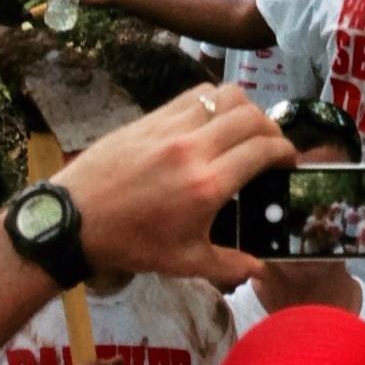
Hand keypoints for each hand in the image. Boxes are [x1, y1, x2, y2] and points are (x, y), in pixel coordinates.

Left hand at [60, 85, 290, 286]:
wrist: (76, 219)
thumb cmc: (131, 243)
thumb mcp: (183, 262)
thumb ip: (228, 264)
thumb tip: (260, 268)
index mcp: (208, 185)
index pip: (264, 150)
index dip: (286, 151)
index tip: (289, 161)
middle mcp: (194, 148)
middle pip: (252, 117)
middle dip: (272, 129)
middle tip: (271, 146)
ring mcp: (171, 127)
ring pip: (225, 96)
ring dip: (245, 109)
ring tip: (244, 128)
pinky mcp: (151, 118)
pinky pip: (195, 95)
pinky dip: (214, 102)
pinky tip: (212, 120)